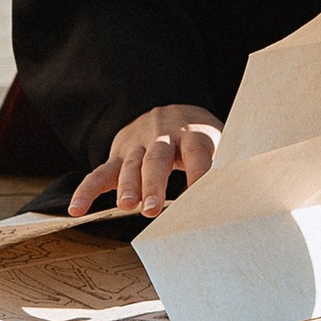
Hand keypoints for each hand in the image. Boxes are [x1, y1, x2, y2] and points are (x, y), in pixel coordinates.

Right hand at [69, 103, 222, 220]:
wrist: (170, 110)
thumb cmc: (199, 138)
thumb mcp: (217, 143)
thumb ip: (224, 166)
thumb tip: (243, 199)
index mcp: (193, 133)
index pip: (197, 151)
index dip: (199, 172)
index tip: (201, 197)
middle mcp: (163, 135)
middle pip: (157, 158)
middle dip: (153, 184)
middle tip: (151, 209)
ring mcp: (137, 144)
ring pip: (130, 164)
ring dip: (127, 186)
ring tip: (125, 206)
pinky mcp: (118, 154)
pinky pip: (100, 173)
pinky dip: (86, 191)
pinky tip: (77, 210)